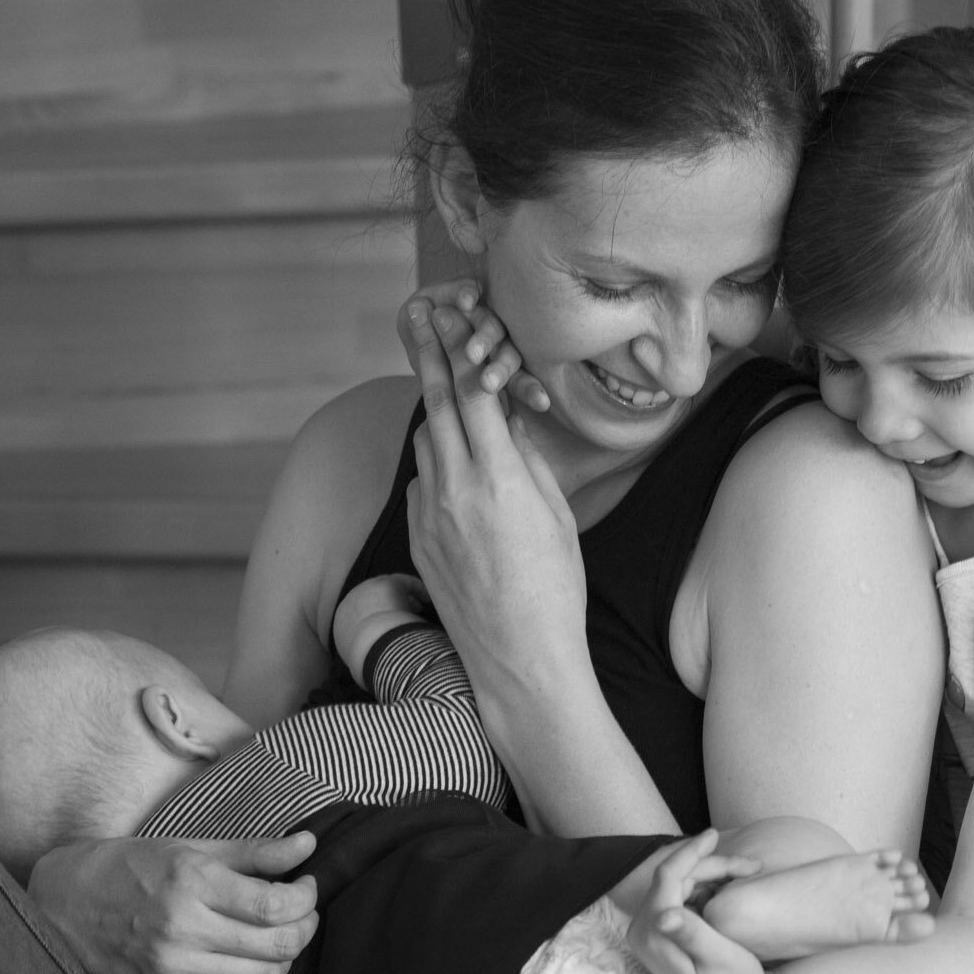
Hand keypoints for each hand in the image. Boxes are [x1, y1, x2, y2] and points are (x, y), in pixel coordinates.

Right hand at [28, 832, 320, 973]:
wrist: (63, 904)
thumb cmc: (130, 867)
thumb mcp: (191, 847)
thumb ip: (255, 851)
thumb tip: (308, 845)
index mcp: (191, 883)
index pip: (275, 906)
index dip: (306, 899)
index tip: (307, 885)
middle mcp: (182, 930)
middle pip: (276, 946)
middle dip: (304, 928)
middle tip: (302, 912)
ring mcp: (170, 970)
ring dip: (286, 960)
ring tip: (281, 937)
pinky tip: (254, 962)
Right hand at [333, 573, 429, 684]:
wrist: (372, 648)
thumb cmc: (368, 662)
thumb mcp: (361, 665)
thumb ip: (367, 661)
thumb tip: (378, 671)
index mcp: (343, 623)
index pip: (360, 617)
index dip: (377, 620)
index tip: (391, 628)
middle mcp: (353, 602)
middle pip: (373, 600)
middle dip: (389, 606)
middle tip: (407, 613)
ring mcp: (369, 589)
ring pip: (389, 590)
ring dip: (403, 598)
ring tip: (419, 607)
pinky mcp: (387, 584)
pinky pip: (405, 583)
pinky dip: (417, 589)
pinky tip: (428, 597)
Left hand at [401, 299, 587, 688]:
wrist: (520, 657)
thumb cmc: (555, 588)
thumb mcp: (556, 514)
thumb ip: (528, 461)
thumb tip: (509, 423)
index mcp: (498, 478)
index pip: (469, 395)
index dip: (457, 349)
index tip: (447, 316)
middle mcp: (454, 491)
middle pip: (434, 407)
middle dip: (429, 359)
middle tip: (420, 318)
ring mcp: (428, 516)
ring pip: (424, 446)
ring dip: (436, 418)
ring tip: (451, 400)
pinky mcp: (417, 540)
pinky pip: (421, 486)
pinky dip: (437, 469)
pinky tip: (459, 476)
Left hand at [628, 830, 772, 973]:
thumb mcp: (719, 960)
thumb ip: (692, 934)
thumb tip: (663, 915)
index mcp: (653, 934)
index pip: (668, 876)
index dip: (692, 851)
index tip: (715, 833)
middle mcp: (643, 931)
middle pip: (675, 878)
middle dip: (711, 865)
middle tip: (750, 865)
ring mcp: (650, 932)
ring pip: (679, 885)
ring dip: (710, 874)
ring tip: (746, 873)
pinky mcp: (661, 934)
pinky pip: (680, 897)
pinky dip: (704, 887)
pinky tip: (728, 887)